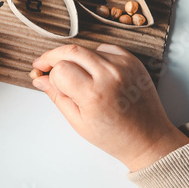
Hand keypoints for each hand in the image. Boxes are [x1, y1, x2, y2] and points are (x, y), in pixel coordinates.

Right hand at [32, 44, 188, 171]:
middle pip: (71, 51)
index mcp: (93, 95)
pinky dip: (95, 55)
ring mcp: (123, 66)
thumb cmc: (114, 136)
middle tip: (45, 64)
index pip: (60, 69)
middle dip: (53, 56)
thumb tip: (40, 79)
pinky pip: (105, 49)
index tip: (43, 76)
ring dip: (75, 58)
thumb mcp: (78, 122)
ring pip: (87, 49)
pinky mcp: (133, 62)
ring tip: (75, 74)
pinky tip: (94, 71)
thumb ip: (57, 96)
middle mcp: (109, 76)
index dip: (49, 74)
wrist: (148, 139)